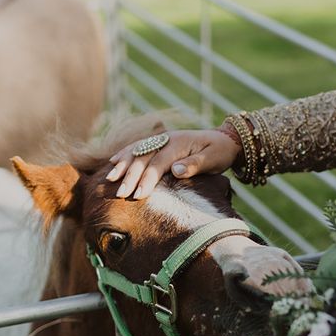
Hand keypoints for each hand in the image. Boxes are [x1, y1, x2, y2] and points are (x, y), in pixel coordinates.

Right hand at [106, 129, 240, 198]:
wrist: (224, 139)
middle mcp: (167, 139)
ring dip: (123, 164)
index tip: (138, 195)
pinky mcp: (159, 142)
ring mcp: (162, 139)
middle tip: (120, 194)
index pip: (159, 163)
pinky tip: (113, 162)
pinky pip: (139, 146)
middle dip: (130, 176)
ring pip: (137, 150)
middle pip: (144, 157)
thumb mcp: (213, 159)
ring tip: (110, 179)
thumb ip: (194, 165)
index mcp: (179, 143)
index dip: (147, 179)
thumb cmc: (219, 152)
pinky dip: (125, 153)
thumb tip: (175, 170)